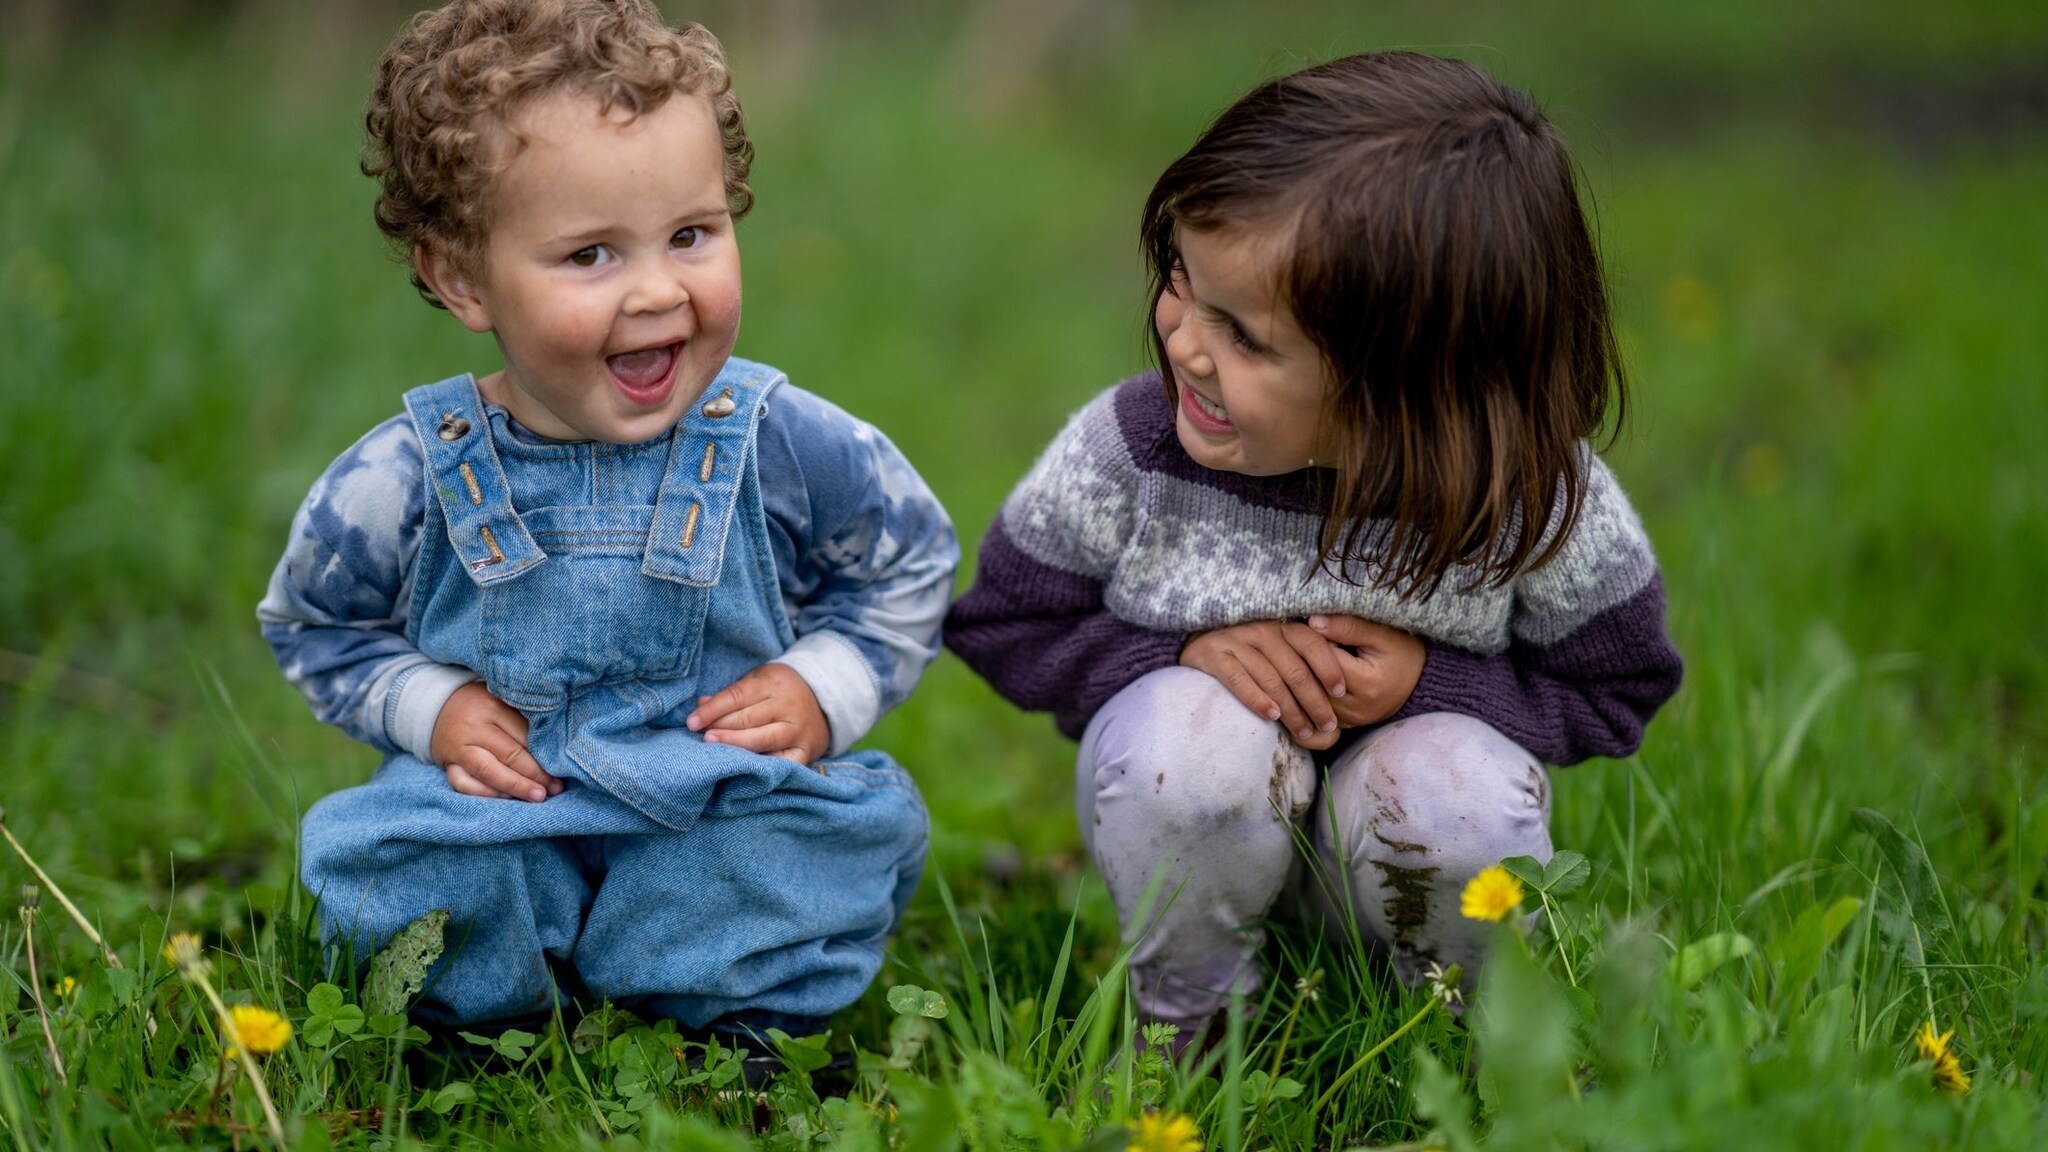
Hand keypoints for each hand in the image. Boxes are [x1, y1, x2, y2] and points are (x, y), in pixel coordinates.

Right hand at [429, 682, 561, 801]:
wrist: (438, 705)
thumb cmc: (483, 703)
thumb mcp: (503, 700)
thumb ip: (524, 717)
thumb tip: (557, 744)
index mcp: (492, 708)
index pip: (524, 735)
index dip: (545, 754)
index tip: (563, 767)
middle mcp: (475, 728)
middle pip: (509, 755)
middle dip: (536, 774)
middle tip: (556, 787)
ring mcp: (459, 748)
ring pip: (488, 771)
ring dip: (515, 786)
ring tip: (538, 796)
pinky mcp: (448, 764)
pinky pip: (463, 783)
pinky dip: (484, 793)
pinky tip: (506, 799)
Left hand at [687, 662, 830, 766]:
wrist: (826, 701)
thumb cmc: (781, 691)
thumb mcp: (758, 681)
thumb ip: (732, 693)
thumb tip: (701, 704)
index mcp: (773, 684)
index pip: (738, 696)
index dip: (713, 709)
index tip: (692, 721)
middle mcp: (787, 706)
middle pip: (748, 718)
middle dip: (720, 727)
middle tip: (700, 735)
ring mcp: (797, 730)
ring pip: (763, 739)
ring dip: (735, 743)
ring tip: (713, 745)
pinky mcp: (806, 751)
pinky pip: (783, 762)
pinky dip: (764, 766)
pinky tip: (744, 768)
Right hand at [1179, 619, 1349, 749]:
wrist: (1200, 640)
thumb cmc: (1251, 653)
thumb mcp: (1279, 648)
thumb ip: (1304, 666)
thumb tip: (1336, 698)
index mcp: (1283, 626)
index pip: (1312, 644)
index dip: (1328, 668)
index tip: (1340, 693)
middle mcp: (1262, 630)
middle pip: (1295, 669)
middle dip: (1315, 701)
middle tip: (1328, 725)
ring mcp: (1236, 642)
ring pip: (1271, 680)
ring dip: (1291, 710)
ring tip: (1305, 732)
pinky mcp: (1213, 655)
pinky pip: (1238, 680)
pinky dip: (1257, 699)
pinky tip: (1272, 716)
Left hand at [1307, 614, 1425, 727]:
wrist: (1420, 680)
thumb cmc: (1402, 652)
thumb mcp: (1382, 634)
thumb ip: (1348, 626)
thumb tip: (1312, 622)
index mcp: (1367, 684)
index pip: (1324, 660)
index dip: (1313, 641)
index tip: (1310, 628)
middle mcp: (1358, 709)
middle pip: (1314, 683)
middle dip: (1304, 661)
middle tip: (1301, 643)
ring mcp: (1351, 721)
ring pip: (1311, 701)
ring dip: (1304, 679)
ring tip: (1305, 658)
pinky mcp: (1346, 726)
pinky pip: (1317, 713)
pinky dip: (1310, 696)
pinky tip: (1309, 678)